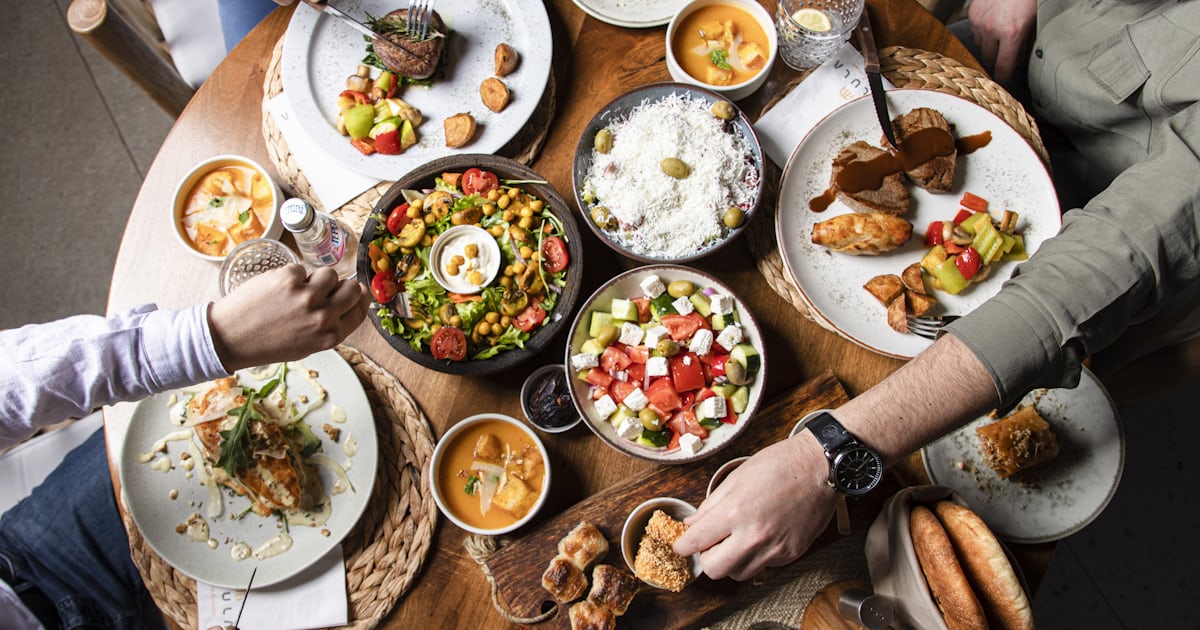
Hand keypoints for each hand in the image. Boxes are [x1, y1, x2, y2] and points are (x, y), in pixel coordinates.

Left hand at [208, 264, 368, 371]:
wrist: (230, 337)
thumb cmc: (268, 344)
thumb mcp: (307, 344)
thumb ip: (329, 325)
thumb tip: (348, 298)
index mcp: (331, 336)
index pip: (360, 310)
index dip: (359, 298)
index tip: (355, 291)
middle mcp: (323, 316)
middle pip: (351, 287)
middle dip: (341, 285)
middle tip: (325, 288)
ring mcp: (307, 295)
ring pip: (329, 273)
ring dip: (316, 278)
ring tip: (296, 290)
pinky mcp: (288, 278)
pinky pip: (301, 269)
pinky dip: (290, 276)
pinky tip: (276, 290)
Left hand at [672, 435, 837, 579]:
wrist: (819, 468)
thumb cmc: (780, 465)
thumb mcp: (736, 478)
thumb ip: (711, 505)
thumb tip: (692, 523)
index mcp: (735, 512)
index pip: (695, 542)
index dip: (683, 545)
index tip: (682, 543)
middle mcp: (754, 535)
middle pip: (714, 569)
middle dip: (706, 558)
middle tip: (710, 544)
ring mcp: (775, 548)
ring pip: (739, 574)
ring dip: (731, 561)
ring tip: (736, 540)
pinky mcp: (791, 553)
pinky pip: (764, 567)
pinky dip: (756, 557)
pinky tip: (760, 537)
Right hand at [967, 0, 1036, 86]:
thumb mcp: (1036, 19)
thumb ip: (1029, 41)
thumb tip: (1025, 60)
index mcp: (1012, 32)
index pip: (1004, 68)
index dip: (1005, 80)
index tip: (1006, 86)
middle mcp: (992, 29)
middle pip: (988, 60)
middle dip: (997, 61)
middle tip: (1006, 60)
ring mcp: (980, 21)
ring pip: (981, 45)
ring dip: (990, 45)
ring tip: (1002, 35)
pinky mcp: (972, 14)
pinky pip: (976, 31)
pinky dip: (984, 31)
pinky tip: (995, 23)